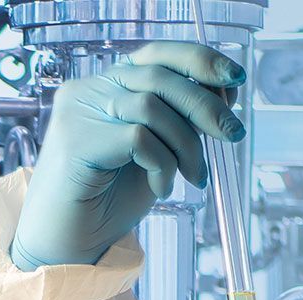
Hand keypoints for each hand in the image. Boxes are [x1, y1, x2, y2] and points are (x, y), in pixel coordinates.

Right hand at [11, 42, 245, 269]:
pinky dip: (162, 166)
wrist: (67, 244)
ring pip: (152, 107)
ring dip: (186, 145)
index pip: (157, 54)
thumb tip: (226, 95)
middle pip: (159, 75)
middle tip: (233, 134)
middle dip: (206, 105)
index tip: (235, 78)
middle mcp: (90, 90)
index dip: (199, 60)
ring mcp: (79, 112)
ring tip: (193, 176)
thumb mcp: (157, 154)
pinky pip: (138, 139)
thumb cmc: (108, 202)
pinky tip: (159, 188)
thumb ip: (181, 123)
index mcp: (108, 87)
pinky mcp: (77, 140)